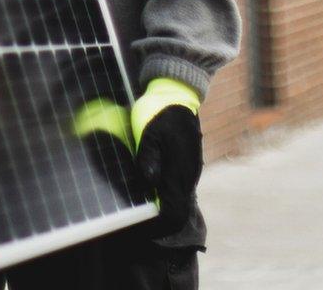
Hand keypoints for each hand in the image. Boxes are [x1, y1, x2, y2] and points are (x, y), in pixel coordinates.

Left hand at [132, 79, 202, 236]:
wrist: (177, 92)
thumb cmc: (160, 110)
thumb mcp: (148, 131)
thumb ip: (148, 157)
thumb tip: (149, 183)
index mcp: (179, 170)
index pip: (174, 213)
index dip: (158, 226)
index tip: (141, 230)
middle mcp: (187, 175)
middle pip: (176, 210)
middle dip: (157, 220)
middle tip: (134, 220)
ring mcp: (188, 169)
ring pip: (176, 199)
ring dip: (158, 205)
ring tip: (135, 203)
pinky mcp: (185, 163)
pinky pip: (175, 187)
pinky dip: (162, 193)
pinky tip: (145, 186)